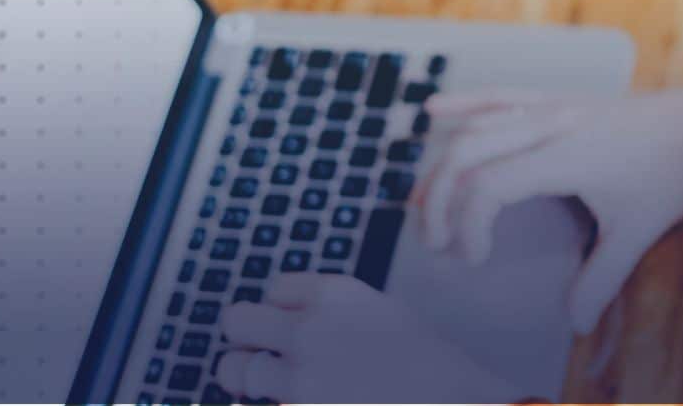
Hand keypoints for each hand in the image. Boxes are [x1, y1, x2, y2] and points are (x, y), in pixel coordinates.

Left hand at [216, 274, 519, 402]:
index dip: (283, 311)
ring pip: (231, 370)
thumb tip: (281, 321)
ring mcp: (300, 378)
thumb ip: (327, 309)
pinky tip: (307, 401)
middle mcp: (308, 329)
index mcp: (332, 293)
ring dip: (247, 378)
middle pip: (235, 321)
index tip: (300, 327)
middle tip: (267, 355)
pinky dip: (274, 404)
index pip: (271, 289)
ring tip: (275, 386)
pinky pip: (260, 405)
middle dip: (246, 338)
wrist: (450, 397)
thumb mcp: (376, 310)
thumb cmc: (420, 359)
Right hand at [418, 75, 682, 333]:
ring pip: (476, 128)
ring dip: (442, 165)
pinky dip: (465, 103)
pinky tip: (433, 112)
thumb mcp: (640, 229)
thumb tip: (575, 322)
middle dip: (440, 201)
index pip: (488, 187)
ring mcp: (550, 107)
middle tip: (437, 245)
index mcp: (563, 156)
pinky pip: (501, 95)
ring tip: (421, 204)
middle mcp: (548, 125)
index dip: (468, 226)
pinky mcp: (556, 99)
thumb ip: (603, 277)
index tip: (476, 260)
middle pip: (467, 155)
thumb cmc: (673, 171)